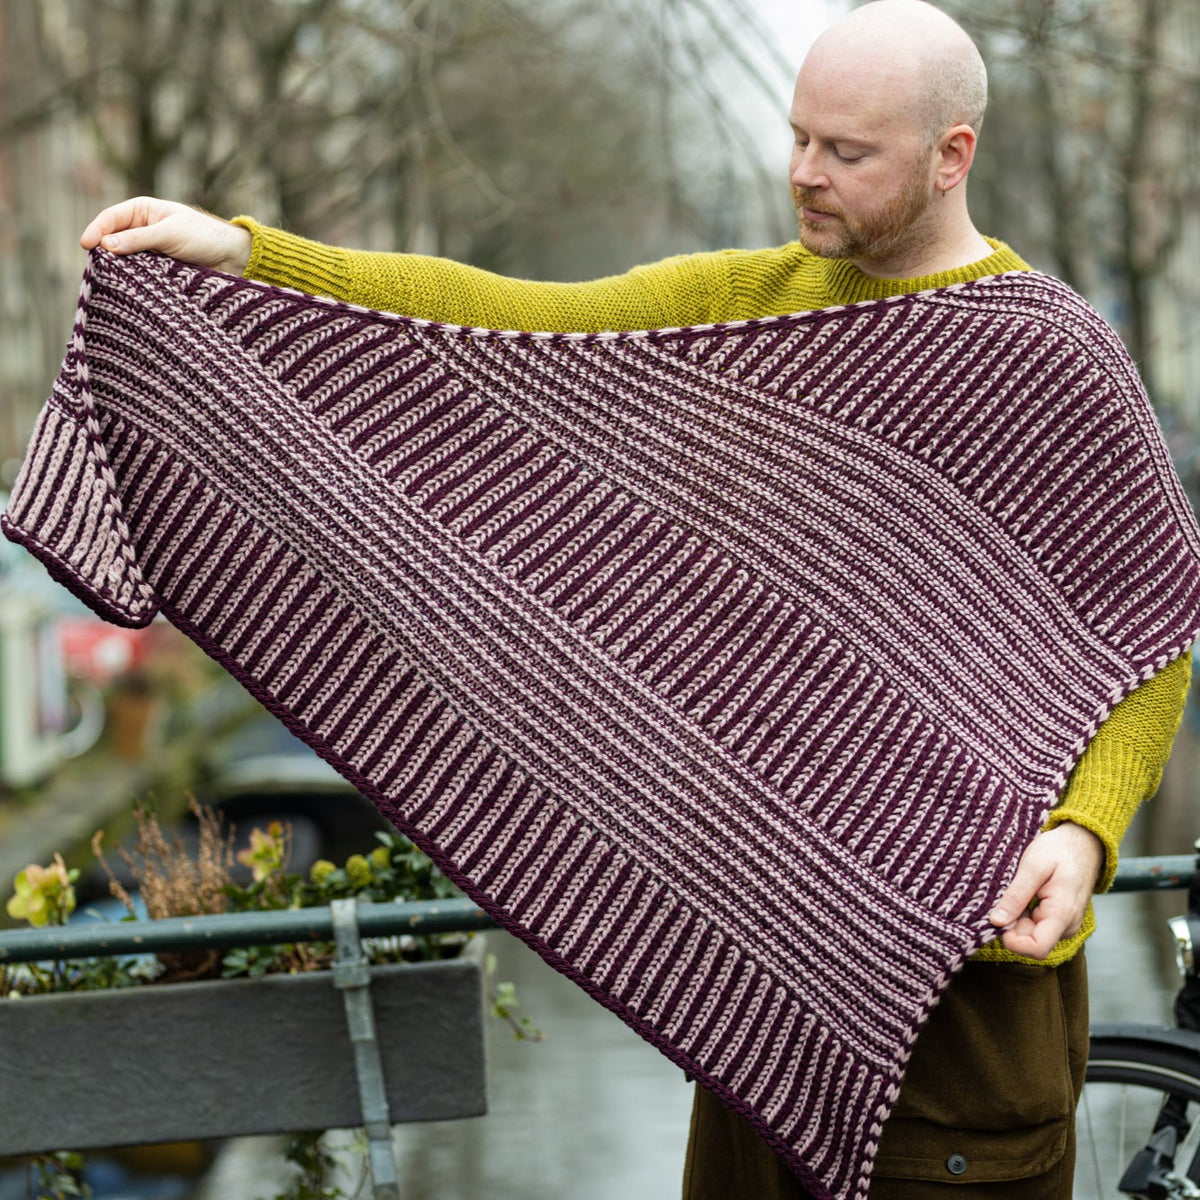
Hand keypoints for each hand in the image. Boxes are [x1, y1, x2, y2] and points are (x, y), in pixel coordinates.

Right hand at [80, 197, 251, 274]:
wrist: (232, 258)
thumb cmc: (204, 237)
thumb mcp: (169, 234)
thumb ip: (138, 239)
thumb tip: (105, 245)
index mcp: (142, 211)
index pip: (110, 218)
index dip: (95, 230)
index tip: (86, 245)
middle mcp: (142, 229)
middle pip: (112, 240)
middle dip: (103, 252)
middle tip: (95, 267)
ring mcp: (149, 250)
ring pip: (124, 259)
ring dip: (118, 268)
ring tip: (109, 280)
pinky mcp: (158, 269)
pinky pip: (138, 274)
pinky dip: (132, 279)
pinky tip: (127, 288)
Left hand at [988, 821, 1103, 958]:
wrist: (1084, 842)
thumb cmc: (1060, 850)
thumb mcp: (1033, 866)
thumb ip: (1015, 896)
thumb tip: (997, 921)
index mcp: (1062, 914)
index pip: (1037, 948)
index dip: (1013, 940)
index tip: (997, 920)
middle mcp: (1067, 925)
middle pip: (1031, 941)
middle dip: (1011, 925)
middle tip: (1004, 897)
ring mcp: (1064, 923)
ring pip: (1031, 934)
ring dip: (1016, 919)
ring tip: (1016, 892)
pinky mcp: (1059, 919)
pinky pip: (1036, 925)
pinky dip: (1023, 914)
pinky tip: (1022, 894)